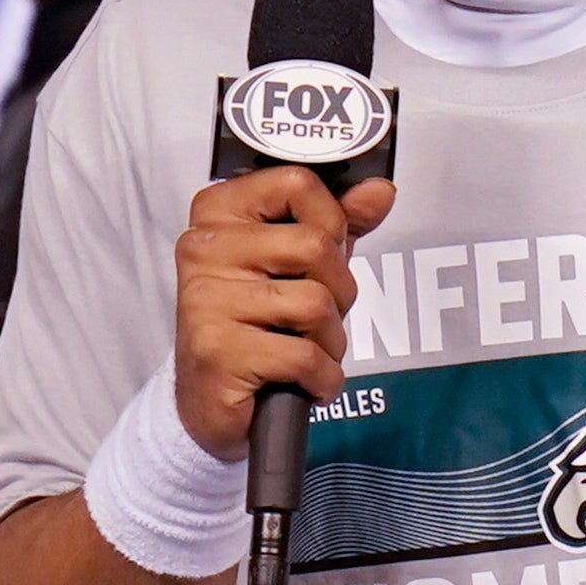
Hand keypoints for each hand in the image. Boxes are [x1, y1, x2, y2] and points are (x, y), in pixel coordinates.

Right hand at [172, 166, 399, 456]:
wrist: (207, 401)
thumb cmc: (255, 324)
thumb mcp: (296, 264)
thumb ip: (336, 224)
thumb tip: (380, 191)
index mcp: (219, 212)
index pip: (296, 183)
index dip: (330, 220)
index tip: (323, 252)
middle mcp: (205, 248)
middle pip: (315, 245)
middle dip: (338, 290)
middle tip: (317, 316)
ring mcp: (207, 300)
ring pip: (315, 303)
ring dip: (330, 340)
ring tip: (307, 350)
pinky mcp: (218, 351)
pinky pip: (303, 356)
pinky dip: (322, 377)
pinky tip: (305, 381)